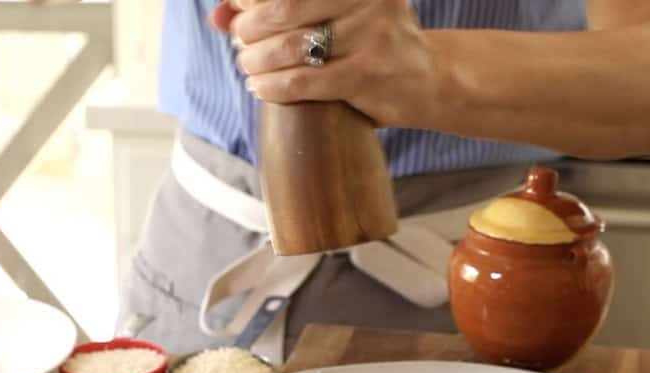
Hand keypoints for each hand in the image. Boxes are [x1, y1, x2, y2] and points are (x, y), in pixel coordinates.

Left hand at [212, 0, 445, 128]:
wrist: (430, 79)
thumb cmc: (371, 41)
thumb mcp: (336, 13)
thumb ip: (281, 9)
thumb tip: (218, 14)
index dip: (250, 0)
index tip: (238, 12)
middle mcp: (367, 0)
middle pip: (281, 10)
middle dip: (248, 30)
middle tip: (242, 43)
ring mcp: (370, 36)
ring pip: (287, 47)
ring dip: (254, 61)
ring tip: (249, 67)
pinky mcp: (365, 76)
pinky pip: (300, 81)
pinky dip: (270, 85)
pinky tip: (260, 87)